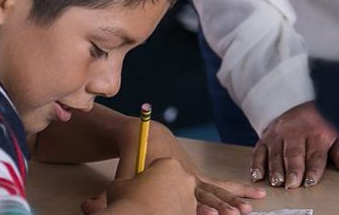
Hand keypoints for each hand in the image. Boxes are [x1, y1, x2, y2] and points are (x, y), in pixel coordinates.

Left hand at [84, 119, 265, 214]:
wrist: (142, 133)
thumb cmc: (129, 159)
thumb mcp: (119, 180)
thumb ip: (108, 196)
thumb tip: (88, 207)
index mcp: (170, 176)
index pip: (188, 196)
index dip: (201, 208)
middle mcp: (186, 175)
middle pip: (207, 193)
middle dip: (223, 205)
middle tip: (237, 214)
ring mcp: (193, 175)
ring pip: (216, 189)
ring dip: (233, 200)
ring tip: (249, 208)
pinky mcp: (195, 176)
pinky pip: (218, 185)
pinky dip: (233, 192)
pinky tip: (250, 198)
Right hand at [250, 101, 338, 188]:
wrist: (293, 106)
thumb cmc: (315, 127)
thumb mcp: (333, 135)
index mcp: (315, 134)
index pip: (315, 153)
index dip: (313, 168)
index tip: (311, 180)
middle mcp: (295, 134)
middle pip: (294, 154)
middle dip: (293, 170)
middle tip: (292, 184)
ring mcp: (278, 137)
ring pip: (276, 154)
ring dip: (276, 169)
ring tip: (277, 182)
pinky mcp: (264, 140)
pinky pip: (258, 152)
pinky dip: (257, 164)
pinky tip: (257, 175)